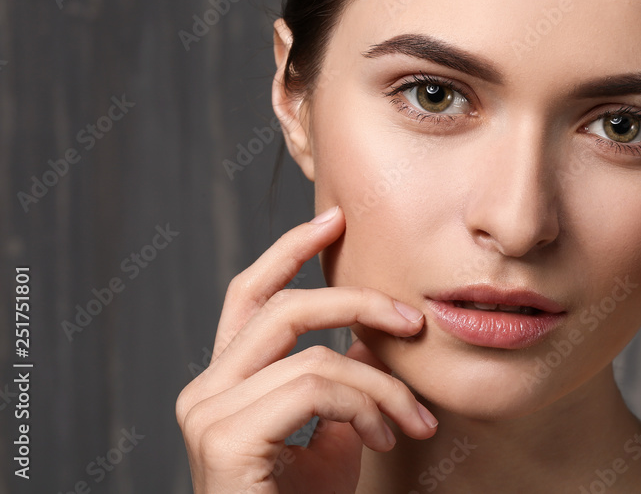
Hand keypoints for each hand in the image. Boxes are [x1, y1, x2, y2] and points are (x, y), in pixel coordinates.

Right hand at [175, 206, 438, 492]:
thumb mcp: (339, 433)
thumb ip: (346, 379)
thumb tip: (374, 331)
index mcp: (227, 381)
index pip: (252, 296)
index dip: (289, 251)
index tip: (334, 219)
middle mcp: (206, 390)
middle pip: (284, 308)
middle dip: (357, 301)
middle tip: (414, 319)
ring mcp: (209, 413)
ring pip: (316, 355)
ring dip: (383, 387)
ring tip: (415, 424)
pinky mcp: (225, 439)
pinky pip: (317, 388)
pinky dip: (368, 407)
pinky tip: (388, 440)